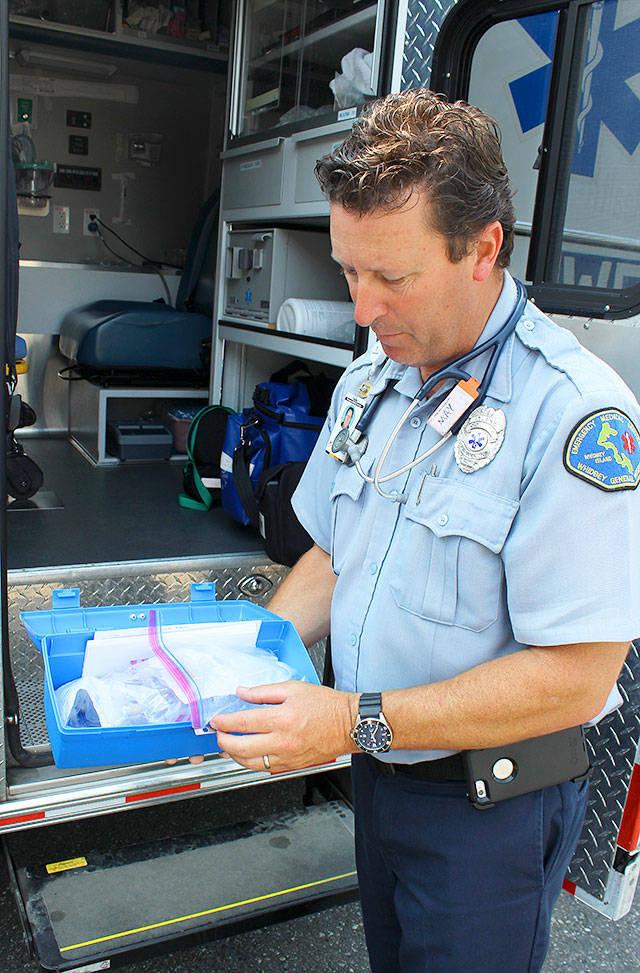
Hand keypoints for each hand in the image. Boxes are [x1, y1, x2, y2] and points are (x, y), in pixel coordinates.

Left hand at [212, 681, 356, 773]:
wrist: (349, 724)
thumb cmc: (326, 705)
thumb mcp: (294, 688)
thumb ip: (264, 691)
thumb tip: (242, 692)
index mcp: (282, 718)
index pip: (242, 723)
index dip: (224, 722)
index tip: (216, 720)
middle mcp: (283, 741)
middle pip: (240, 748)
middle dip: (222, 741)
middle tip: (218, 733)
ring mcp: (287, 757)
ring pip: (249, 763)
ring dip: (233, 755)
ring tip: (228, 745)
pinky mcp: (291, 766)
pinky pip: (264, 768)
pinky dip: (250, 762)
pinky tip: (247, 753)